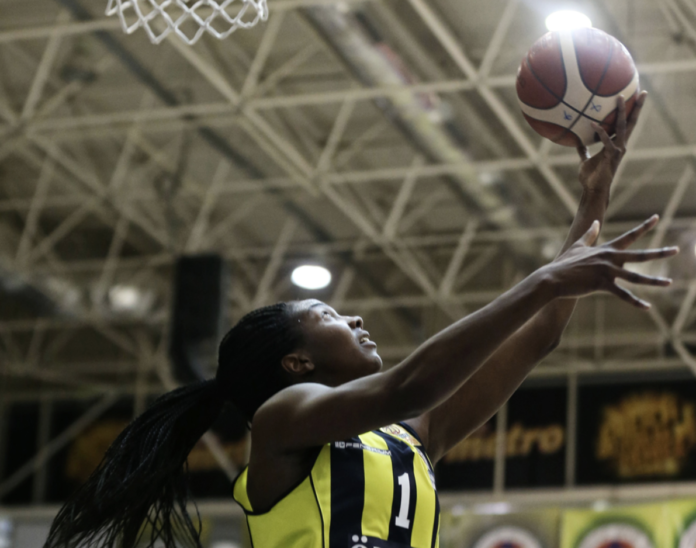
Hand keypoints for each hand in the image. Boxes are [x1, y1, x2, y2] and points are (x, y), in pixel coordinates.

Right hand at [540, 215, 677, 308]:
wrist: (552, 278)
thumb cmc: (564, 263)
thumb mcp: (577, 246)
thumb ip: (589, 235)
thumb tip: (595, 223)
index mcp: (606, 249)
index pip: (629, 236)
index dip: (644, 227)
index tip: (657, 218)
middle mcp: (609, 258)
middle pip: (640, 255)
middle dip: (659, 253)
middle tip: (676, 249)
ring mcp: (606, 271)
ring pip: (635, 277)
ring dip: (654, 281)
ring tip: (669, 282)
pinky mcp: (601, 284)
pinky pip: (622, 294)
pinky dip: (635, 301)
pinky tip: (647, 307)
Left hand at [577, 91, 647, 193]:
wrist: (592, 190)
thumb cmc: (590, 176)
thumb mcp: (584, 159)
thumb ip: (583, 149)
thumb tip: (576, 140)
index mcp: (615, 144)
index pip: (624, 125)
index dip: (629, 113)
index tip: (633, 98)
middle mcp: (620, 145)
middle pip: (630, 123)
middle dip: (636, 107)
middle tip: (641, 92)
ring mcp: (618, 150)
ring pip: (623, 127)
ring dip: (622, 112)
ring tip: (620, 97)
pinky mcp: (612, 156)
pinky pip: (607, 140)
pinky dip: (600, 132)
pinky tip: (592, 123)